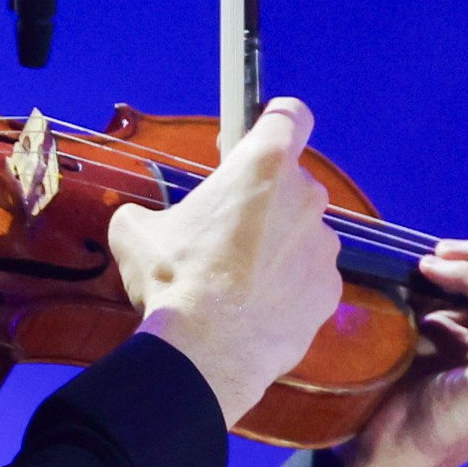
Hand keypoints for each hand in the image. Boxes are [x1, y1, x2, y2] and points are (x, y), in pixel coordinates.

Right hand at [107, 98, 343, 426]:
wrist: (207, 351)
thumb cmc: (174, 276)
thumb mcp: (136, 230)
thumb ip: (152, 211)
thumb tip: (143, 222)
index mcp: (263, 165)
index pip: (290, 115)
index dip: (273, 123)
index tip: (253, 141)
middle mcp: (306, 196)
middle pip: (291, 181)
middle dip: (264, 198)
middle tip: (226, 228)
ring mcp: (324, 246)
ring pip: (301, 231)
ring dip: (277, 244)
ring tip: (238, 279)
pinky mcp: (331, 291)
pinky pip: (309, 276)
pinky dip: (289, 286)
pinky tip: (256, 307)